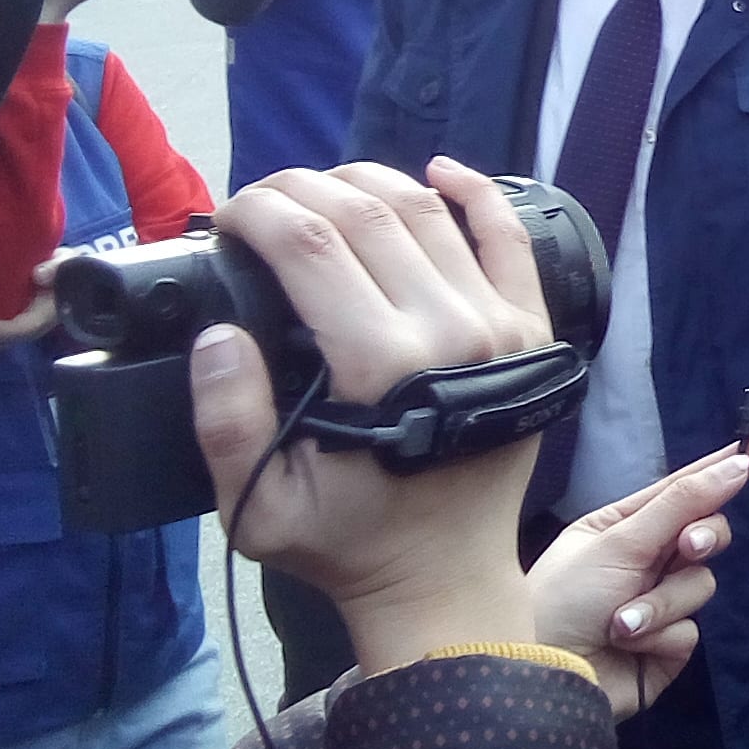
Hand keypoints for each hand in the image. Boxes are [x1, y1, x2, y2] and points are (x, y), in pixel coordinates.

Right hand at [187, 157, 553, 673]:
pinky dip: (477, 192)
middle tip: (262, 199)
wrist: (445, 579)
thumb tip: (216, 334)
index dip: (258, 212)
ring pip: (428, 213)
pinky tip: (437, 170)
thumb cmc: (347, 546)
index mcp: (380, 366)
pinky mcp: (532, 331)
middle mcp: (448, 331)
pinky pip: (509, 239)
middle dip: (300, 189)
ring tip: (320, 187)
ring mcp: (500, 326)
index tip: (228, 218)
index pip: (309, 245)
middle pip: (366, 213)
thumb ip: (226, 420)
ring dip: (368, 181)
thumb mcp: (258, 507)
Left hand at [529, 437, 748, 718]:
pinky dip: (660, 635)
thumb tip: (737, 463)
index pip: (688, 488)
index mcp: (627, 525)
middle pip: (708, 534)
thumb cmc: (564, 597)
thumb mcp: (619, 541)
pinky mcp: (668, 648)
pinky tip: (629, 645)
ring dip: (662, 602)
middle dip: (702, 539)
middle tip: (686, 548)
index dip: (730, 467)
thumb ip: (682, 503)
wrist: (539, 674)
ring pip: (700, 584)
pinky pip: (690, 630)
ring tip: (622, 622)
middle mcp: (647, 560)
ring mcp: (659, 604)